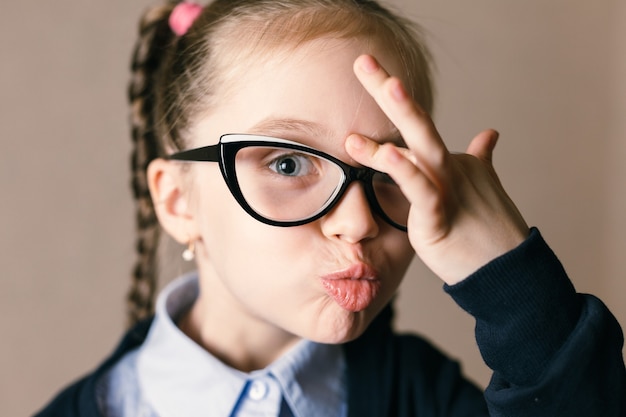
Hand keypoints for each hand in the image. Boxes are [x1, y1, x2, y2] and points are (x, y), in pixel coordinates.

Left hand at [346, 55, 528, 284]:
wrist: (504, 270)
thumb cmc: (487, 229)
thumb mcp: (480, 186)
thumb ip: (479, 159)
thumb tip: (490, 133)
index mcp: (449, 162)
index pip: (415, 125)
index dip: (392, 98)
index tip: (369, 72)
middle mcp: (448, 169)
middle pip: (419, 121)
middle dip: (390, 90)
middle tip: (364, 61)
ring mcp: (446, 191)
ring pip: (423, 147)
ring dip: (406, 116)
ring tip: (387, 86)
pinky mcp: (438, 219)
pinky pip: (421, 191)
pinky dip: (405, 170)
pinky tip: (385, 152)